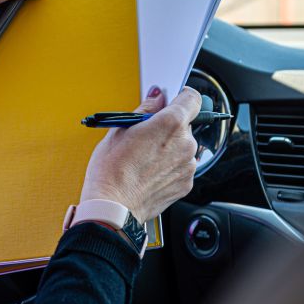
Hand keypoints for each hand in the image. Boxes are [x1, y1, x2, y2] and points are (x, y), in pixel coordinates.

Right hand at [79, 86, 201, 223]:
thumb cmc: (112, 170)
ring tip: (144, 158)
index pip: (192, 98)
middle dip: (168, 127)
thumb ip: (145, 109)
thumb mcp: (120, 129)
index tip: (172, 100)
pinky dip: (170, 167)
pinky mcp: (186, 184)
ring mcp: (188, 166)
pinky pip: (181, 167)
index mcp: (171, 123)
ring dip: (169, 148)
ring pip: (183, 147)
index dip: (180, 97)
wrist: (113, 207)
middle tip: (146, 136)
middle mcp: (185, 143)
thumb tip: (156, 98)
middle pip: (185, 124)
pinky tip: (149, 172)